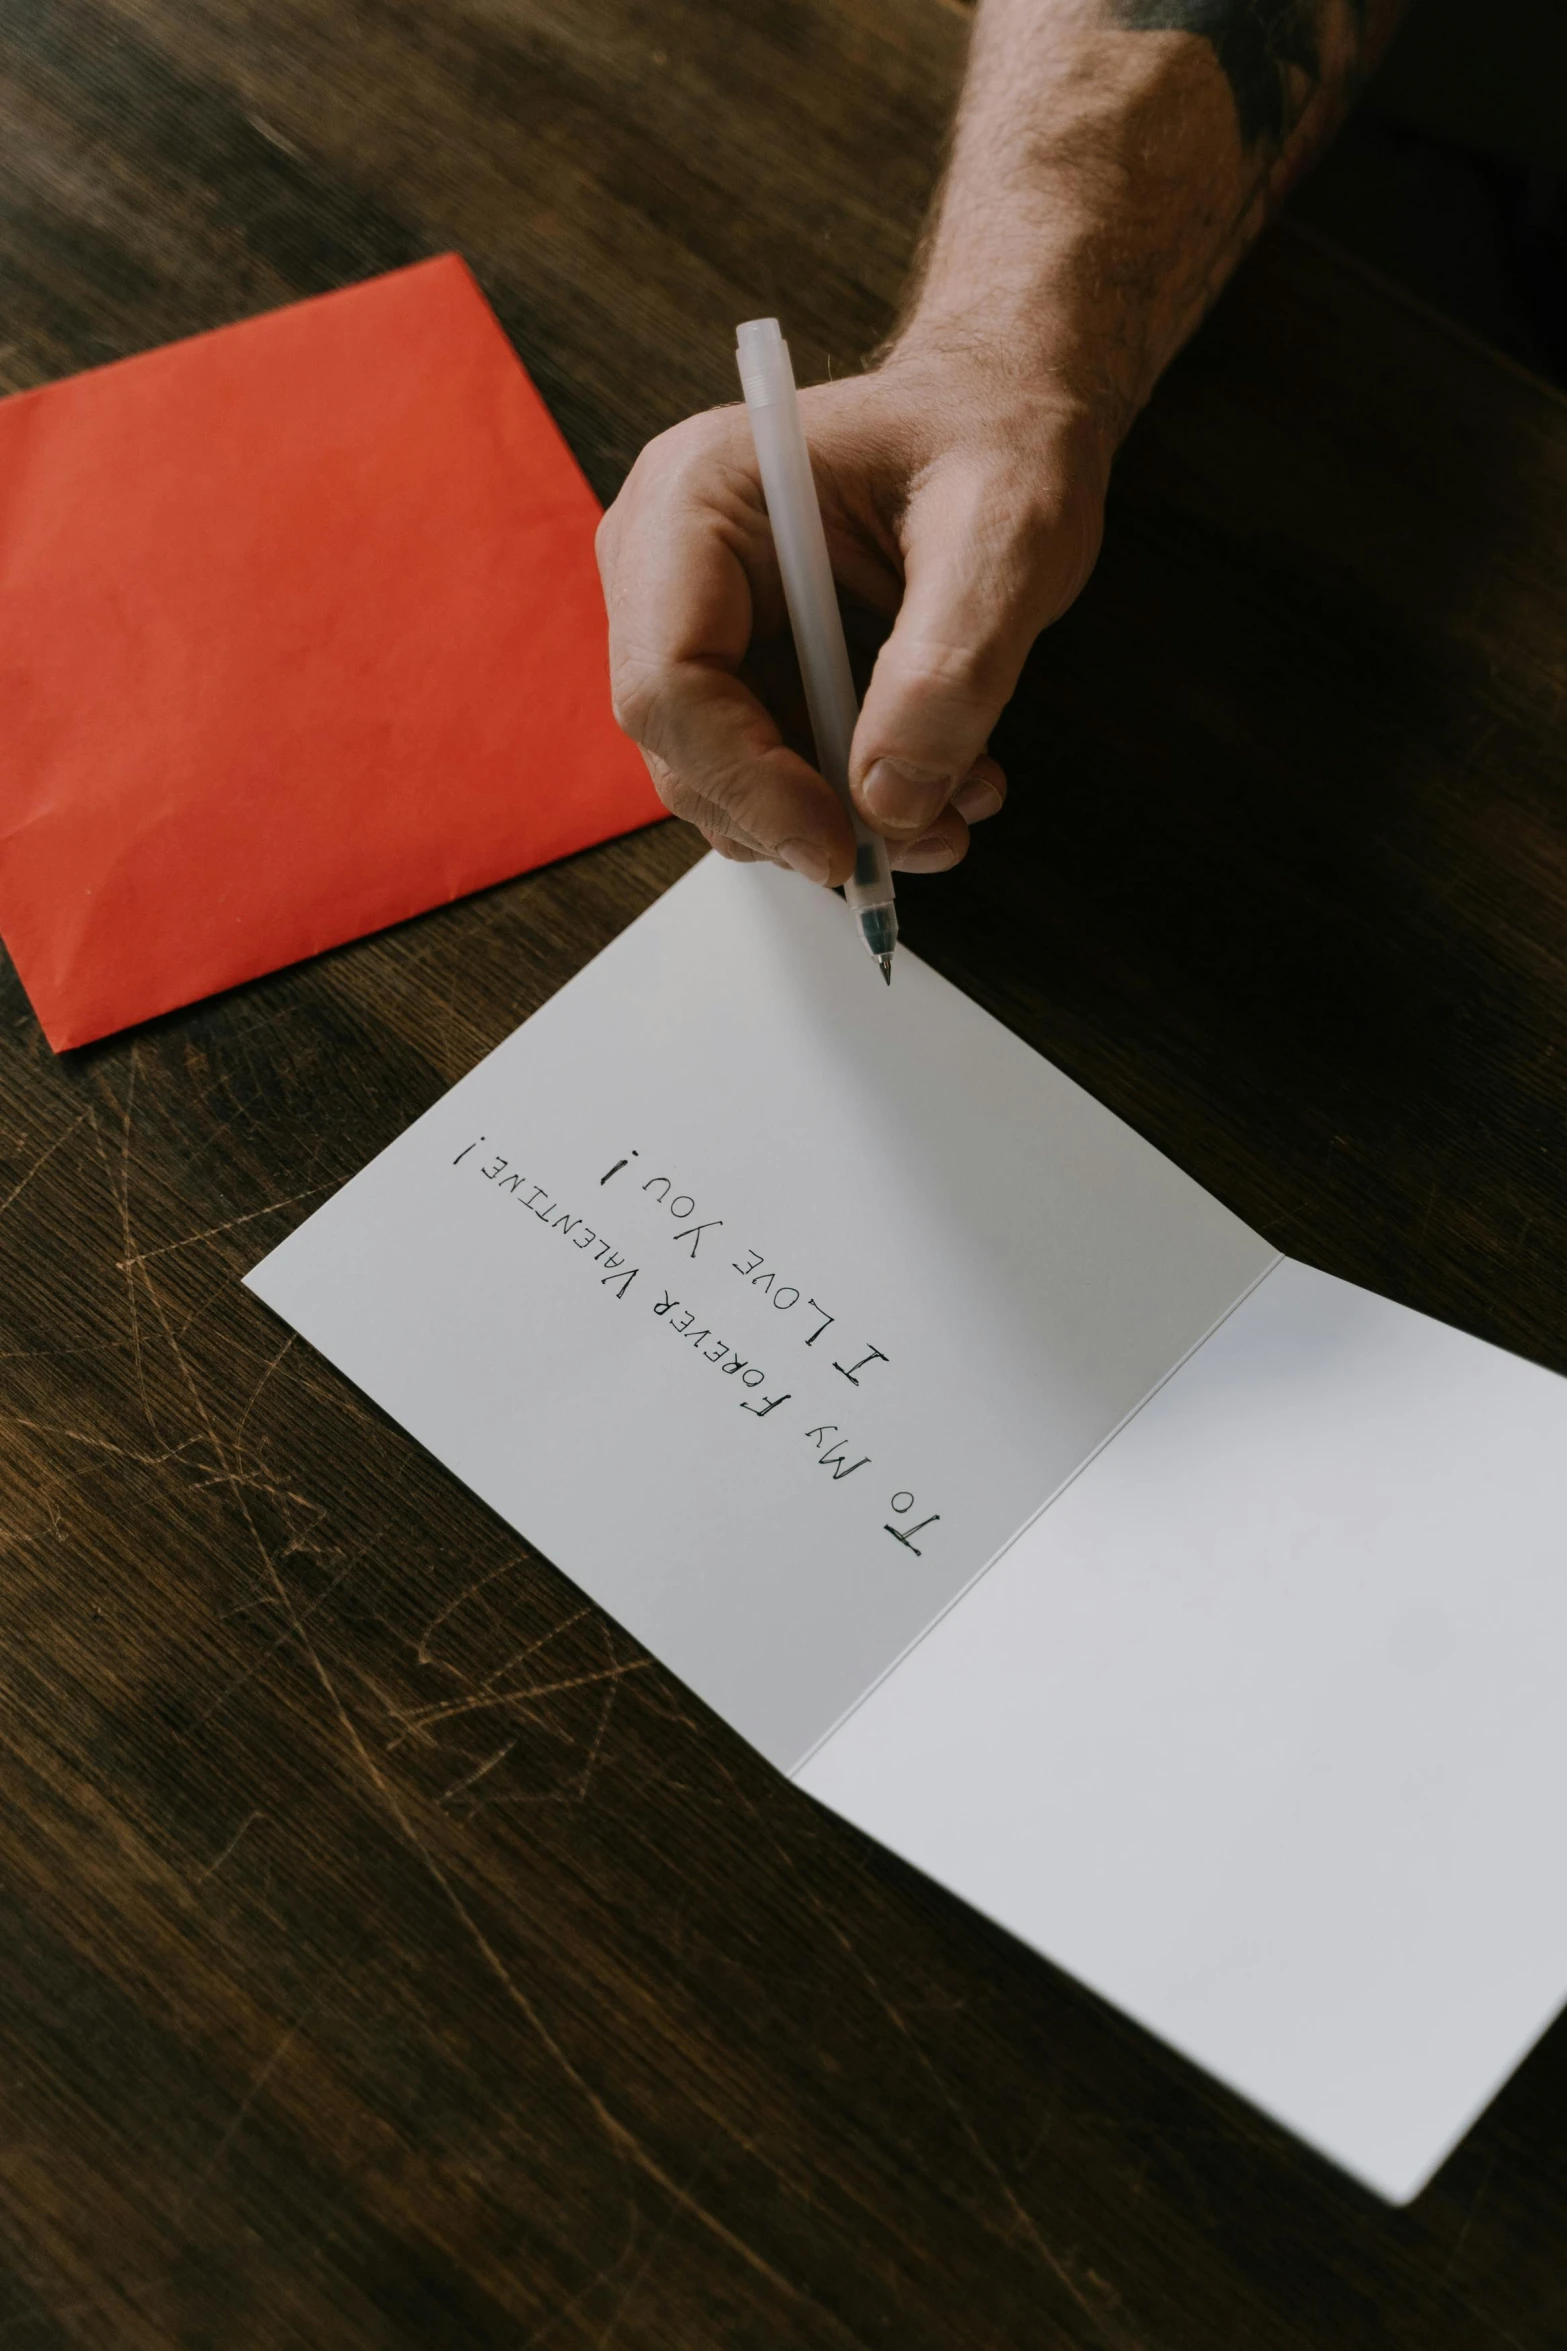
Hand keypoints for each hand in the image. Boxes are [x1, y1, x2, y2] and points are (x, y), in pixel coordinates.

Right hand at [595, 352, 1108, 886]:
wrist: (1003, 412)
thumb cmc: (996, 435)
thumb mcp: (1008, 534)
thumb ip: (949, 667)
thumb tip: (889, 800)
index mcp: (695, 498)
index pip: (670, 682)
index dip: (749, 784)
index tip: (843, 845)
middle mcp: (667, 560)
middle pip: (685, 747)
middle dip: (801, 815)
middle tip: (924, 839)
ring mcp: (694, 617)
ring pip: (726, 776)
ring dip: (837, 819)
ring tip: (954, 802)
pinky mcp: (738, 662)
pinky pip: (769, 767)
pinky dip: (850, 798)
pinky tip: (938, 777)